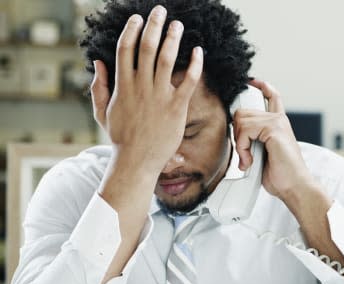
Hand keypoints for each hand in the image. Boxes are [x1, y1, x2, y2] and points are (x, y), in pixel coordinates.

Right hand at [89, 5, 202, 174]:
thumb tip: (98, 62)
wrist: (137, 161)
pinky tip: (198, 51)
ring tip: (178, 25)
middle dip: (153, 26)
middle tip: (160, 11)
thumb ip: (99, 86)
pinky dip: (194, 64)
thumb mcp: (102, 112)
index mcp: (122, 86)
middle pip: (146, 47)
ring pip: (166, 59)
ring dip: (173, 38)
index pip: (125, 49)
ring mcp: (159, 96)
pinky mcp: (176, 107)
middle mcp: (140, 87)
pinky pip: (187, 81)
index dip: (131, 30)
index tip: (137, 18)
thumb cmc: (120, 138)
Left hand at [232, 79, 316, 201]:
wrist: (295, 186)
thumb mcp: (263, 155)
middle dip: (237, 133)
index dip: (261, 86)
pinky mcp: (274, 128)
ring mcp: (277, 122)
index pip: (272, 97)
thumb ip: (254, 141)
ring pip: (241, 120)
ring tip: (248, 160)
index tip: (252, 82)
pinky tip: (249, 160)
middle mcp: (279, 120)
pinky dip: (242, 148)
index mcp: (279, 124)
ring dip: (240, 144)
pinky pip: (245, 130)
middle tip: (244, 153)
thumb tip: (237, 137)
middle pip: (243, 112)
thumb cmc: (282, 175)